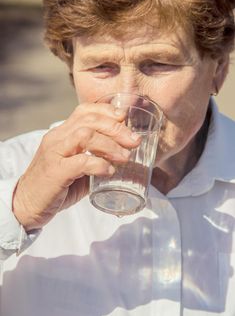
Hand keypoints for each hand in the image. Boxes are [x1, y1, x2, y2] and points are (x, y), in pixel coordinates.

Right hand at [12, 103, 140, 230]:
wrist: (26, 205)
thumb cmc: (55, 186)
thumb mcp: (76, 167)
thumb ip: (95, 159)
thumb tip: (124, 156)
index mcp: (61, 133)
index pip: (84, 111)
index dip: (107, 112)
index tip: (125, 120)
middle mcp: (56, 138)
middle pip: (89, 120)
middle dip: (116, 128)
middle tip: (134, 141)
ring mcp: (54, 153)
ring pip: (85, 135)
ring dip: (110, 145)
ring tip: (125, 157)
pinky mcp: (55, 172)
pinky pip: (81, 161)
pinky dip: (100, 164)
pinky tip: (109, 171)